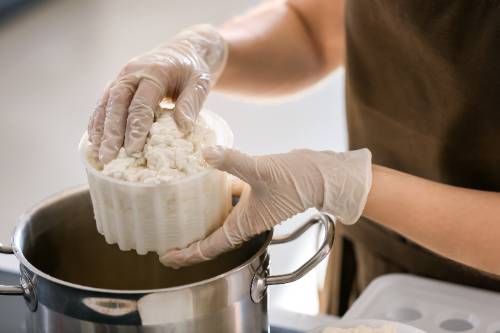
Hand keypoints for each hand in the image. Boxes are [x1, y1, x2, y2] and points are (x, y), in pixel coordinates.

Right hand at [88, 25, 227, 163]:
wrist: (184, 51)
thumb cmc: (193, 71)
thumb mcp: (200, 83)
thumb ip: (191, 102)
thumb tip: (183, 127)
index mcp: (154, 72)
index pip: (141, 103)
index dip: (136, 128)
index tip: (133, 151)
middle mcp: (133, 72)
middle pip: (117, 103)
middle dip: (111, 132)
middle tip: (108, 157)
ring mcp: (122, 77)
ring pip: (106, 104)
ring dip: (100, 130)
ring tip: (98, 155)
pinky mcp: (117, 83)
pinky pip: (103, 103)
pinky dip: (97, 122)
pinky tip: (95, 141)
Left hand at [160, 146, 371, 267]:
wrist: (320, 174)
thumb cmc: (296, 180)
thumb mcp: (262, 171)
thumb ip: (232, 162)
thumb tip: (205, 152)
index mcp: (242, 226)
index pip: (209, 248)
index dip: (186, 255)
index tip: (166, 256)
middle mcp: (243, 221)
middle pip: (209, 238)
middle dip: (187, 241)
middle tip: (163, 237)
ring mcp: (248, 208)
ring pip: (217, 218)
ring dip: (198, 217)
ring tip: (176, 210)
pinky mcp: (253, 193)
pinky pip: (227, 198)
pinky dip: (213, 193)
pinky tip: (201, 178)